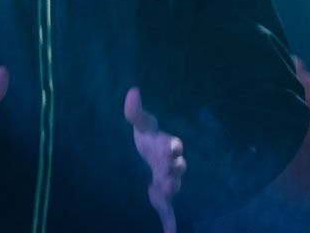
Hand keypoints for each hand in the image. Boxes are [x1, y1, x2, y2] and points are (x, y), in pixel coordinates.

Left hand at [125, 87, 185, 232]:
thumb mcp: (141, 125)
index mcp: (166, 146)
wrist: (150, 159)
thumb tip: (132, 90)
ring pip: (174, 183)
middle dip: (175, 168)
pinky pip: (169, 211)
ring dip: (172, 186)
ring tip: (168, 189)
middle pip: (177, 165)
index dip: (172, 146)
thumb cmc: (147, 140)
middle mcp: (172, 164)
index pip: (172, 145)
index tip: (172, 146)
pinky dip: (170, 223)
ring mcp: (169, 180)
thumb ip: (135, 111)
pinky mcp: (163, 196)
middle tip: (171, 171)